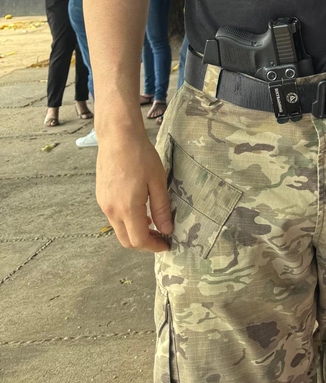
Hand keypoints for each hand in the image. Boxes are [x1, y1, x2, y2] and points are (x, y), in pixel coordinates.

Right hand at [96, 127, 172, 251]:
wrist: (118, 136)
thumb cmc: (140, 155)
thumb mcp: (158, 181)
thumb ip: (161, 208)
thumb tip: (166, 229)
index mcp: (127, 208)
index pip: (139, 240)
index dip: (154, 246)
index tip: (167, 244)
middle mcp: (111, 210)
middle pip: (126, 240)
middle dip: (144, 243)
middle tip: (161, 236)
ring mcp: (103, 204)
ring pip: (119, 229)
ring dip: (135, 231)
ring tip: (153, 221)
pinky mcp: (101, 196)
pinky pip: (114, 217)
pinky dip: (127, 221)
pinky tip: (140, 208)